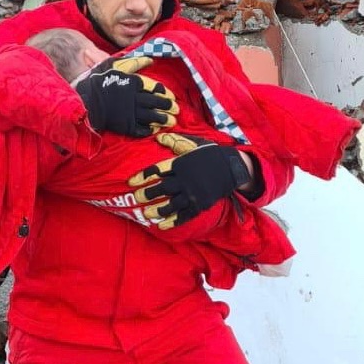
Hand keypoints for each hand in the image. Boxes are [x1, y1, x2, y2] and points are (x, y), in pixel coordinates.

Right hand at [76, 56, 178, 136]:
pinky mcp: (125, 126)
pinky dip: (151, 130)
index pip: (156, 88)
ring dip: (164, 119)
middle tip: (176, 109)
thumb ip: (133, 63)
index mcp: (134, 83)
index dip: (165, 93)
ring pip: (152, 117)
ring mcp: (130, 113)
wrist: (84, 101)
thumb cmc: (98, 82)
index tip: (171, 96)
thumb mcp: (114, 66)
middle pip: (157, 103)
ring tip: (171, 121)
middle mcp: (134, 98)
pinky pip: (142, 129)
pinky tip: (156, 129)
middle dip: (169, 107)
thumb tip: (150, 59)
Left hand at [128, 133, 251, 228]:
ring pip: (170, 204)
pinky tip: (161, 225)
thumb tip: (159, 137)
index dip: (142, 176)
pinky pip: (183, 216)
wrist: (232, 167)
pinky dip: (172, 221)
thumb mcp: (193, 145)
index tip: (131, 182)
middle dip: (146, 194)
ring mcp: (192, 194)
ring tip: (146, 214)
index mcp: (180, 165)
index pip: (156, 170)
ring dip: (156, 210)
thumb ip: (176, 143)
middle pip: (161, 188)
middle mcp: (184, 180)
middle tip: (136, 198)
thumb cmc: (210, 155)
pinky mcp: (199, 205)